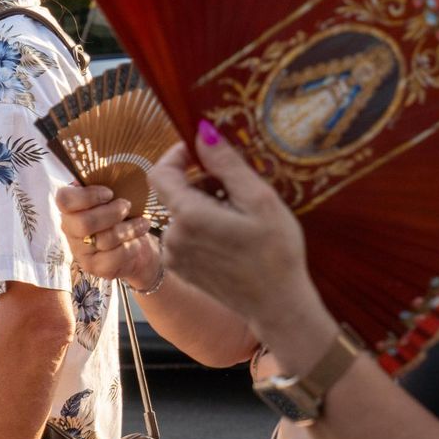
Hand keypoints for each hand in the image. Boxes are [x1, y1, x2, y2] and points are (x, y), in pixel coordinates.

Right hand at [55, 184, 159, 287]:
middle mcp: (70, 230)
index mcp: (71, 208)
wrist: (137, 245)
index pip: (64, 200)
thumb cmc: (123, 215)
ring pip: (104, 240)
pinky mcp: (95, 268)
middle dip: (111, 213)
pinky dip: (130, 247)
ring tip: (143, 223)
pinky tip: (138, 240)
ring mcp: (81, 252)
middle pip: (84, 223)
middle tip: (127, 206)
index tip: (109, 193)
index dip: (88, 196)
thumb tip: (111, 168)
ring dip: (129, 229)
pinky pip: (113, 258)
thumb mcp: (114, 196)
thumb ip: (106, 183)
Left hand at [148, 121, 314, 332]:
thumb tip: (201, 132)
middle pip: (173, 192)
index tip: (203, 152)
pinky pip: (184, 233)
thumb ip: (226, 164)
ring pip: (180, 212)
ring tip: (239, 213)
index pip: (160, 172)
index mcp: (189, 217)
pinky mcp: (181, 269)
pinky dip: (202, 224)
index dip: (178, 155)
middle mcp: (174, 237)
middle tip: (237, 186)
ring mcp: (175, 256)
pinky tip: (231, 233)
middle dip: (200, 180)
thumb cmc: (276, 252)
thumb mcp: (260, 200)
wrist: (278, 306)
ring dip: (203, 203)